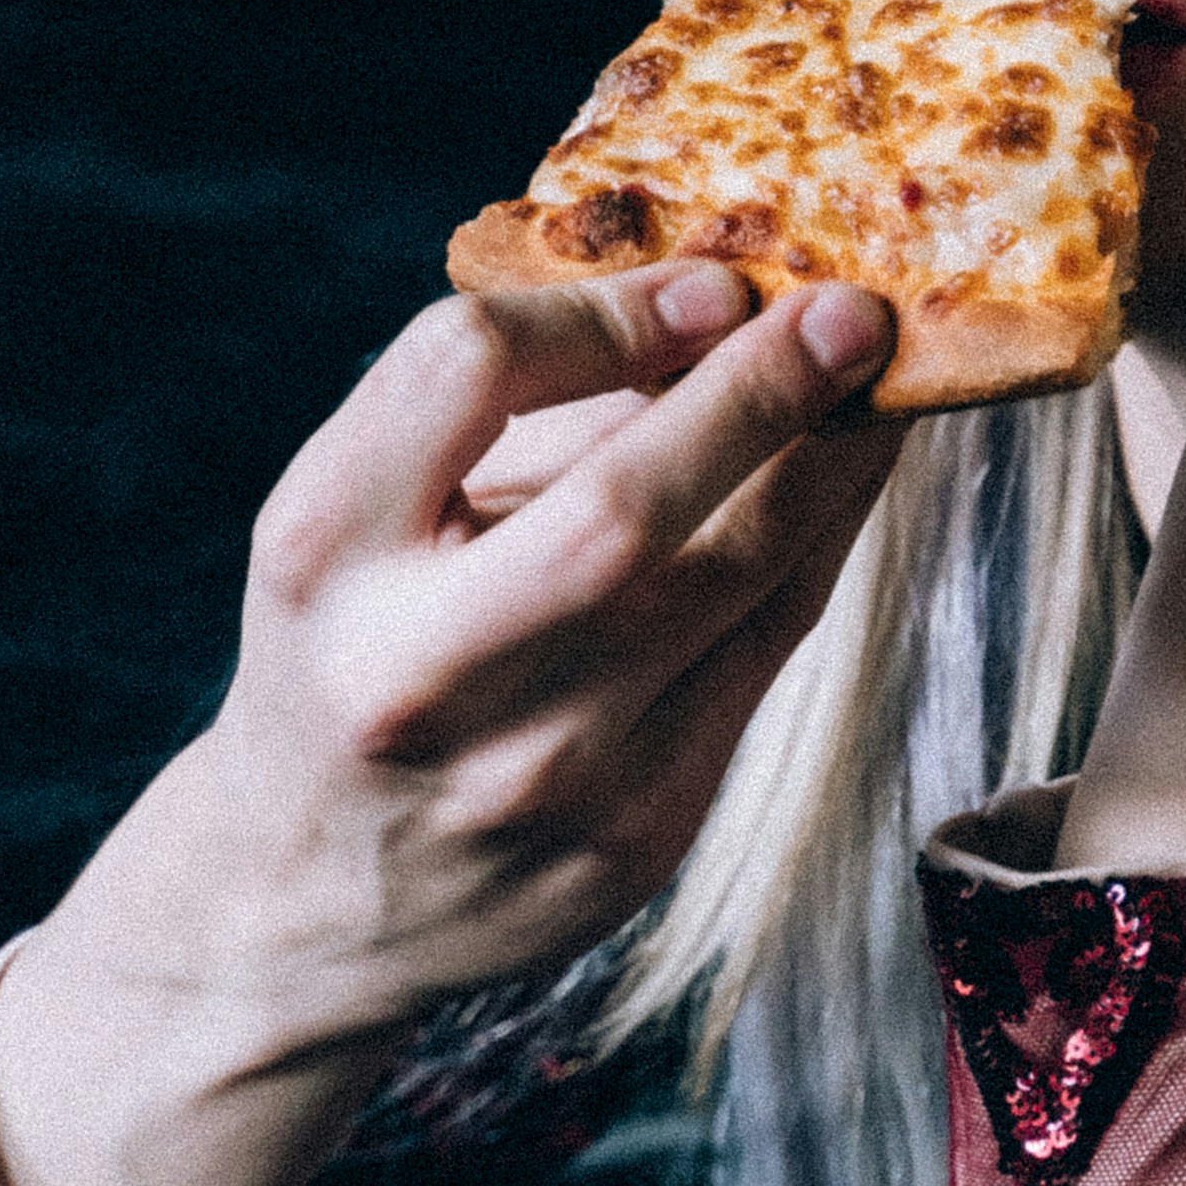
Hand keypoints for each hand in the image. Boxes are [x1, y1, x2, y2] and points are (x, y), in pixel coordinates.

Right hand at [0, 263, 899, 1185]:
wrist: (303, 903)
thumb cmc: (352, 651)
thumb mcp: (355, 516)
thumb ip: (496, 409)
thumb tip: (712, 306)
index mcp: (323, 558)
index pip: (466, 371)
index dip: (602, 309)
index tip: (705, 283)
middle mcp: (422, 675)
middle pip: (621, 508)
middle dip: (759, 397)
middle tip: (857, 313)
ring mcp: (539, 775)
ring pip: (733, 589)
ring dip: (830, 471)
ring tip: (881, 389)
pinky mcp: (635, 840)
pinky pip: (762, 663)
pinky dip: (815, 557)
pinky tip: (843, 491)